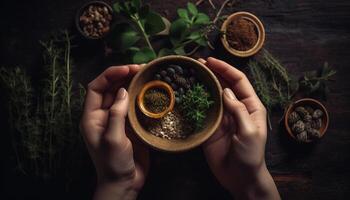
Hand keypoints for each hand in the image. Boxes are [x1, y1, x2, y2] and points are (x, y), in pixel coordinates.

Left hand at [80, 65, 148, 199]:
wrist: (124, 183)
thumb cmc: (113, 164)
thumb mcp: (112, 139)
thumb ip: (116, 114)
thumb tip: (122, 91)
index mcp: (92, 117)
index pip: (95, 87)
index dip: (109, 75)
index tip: (127, 68)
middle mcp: (103, 115)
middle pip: (110, 88)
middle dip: (124, 76)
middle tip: (142, 68)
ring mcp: (117, 120)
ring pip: (123, 95)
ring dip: (133, 84)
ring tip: (147, 75)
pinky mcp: (130, 125)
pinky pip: (134, 106)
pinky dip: (141, 97)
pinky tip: (151, 92)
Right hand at [199, 57, 279, 199]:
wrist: (240, 177)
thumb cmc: (251, 155)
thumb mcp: (249, 131)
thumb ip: (238, 110)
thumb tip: (224, 90)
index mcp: (250, 105)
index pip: (238, 81)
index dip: (225, 69)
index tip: (211, 61)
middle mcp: (235, 107)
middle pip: (223, 84)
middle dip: (212, 72)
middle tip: (196, 64)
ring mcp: (221, 116)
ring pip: (211, 95)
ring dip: (202, 84)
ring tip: (189, 74)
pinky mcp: (210, 126)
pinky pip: (202, 110)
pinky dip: (195, 101)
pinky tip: (186, 93)